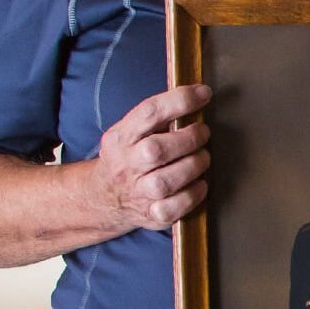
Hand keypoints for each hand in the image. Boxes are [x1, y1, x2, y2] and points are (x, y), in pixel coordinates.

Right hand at [88, 84, 211, 230]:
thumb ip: (157, 117)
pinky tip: (198, 183)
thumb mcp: (131, 132)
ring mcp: (137, 192)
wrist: (104, 197)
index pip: (149, 113)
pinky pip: (175, 208)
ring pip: (166, 181)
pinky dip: (193, 194)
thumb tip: (198, 96)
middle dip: (189, 138)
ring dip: (194, 165)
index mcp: (121, 137)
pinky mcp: (150, 214)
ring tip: (202, 158)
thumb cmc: (129, 157)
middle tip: (203, 133)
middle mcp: (125, 165)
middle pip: (156, 150)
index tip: (204, 94)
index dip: (180, 100)